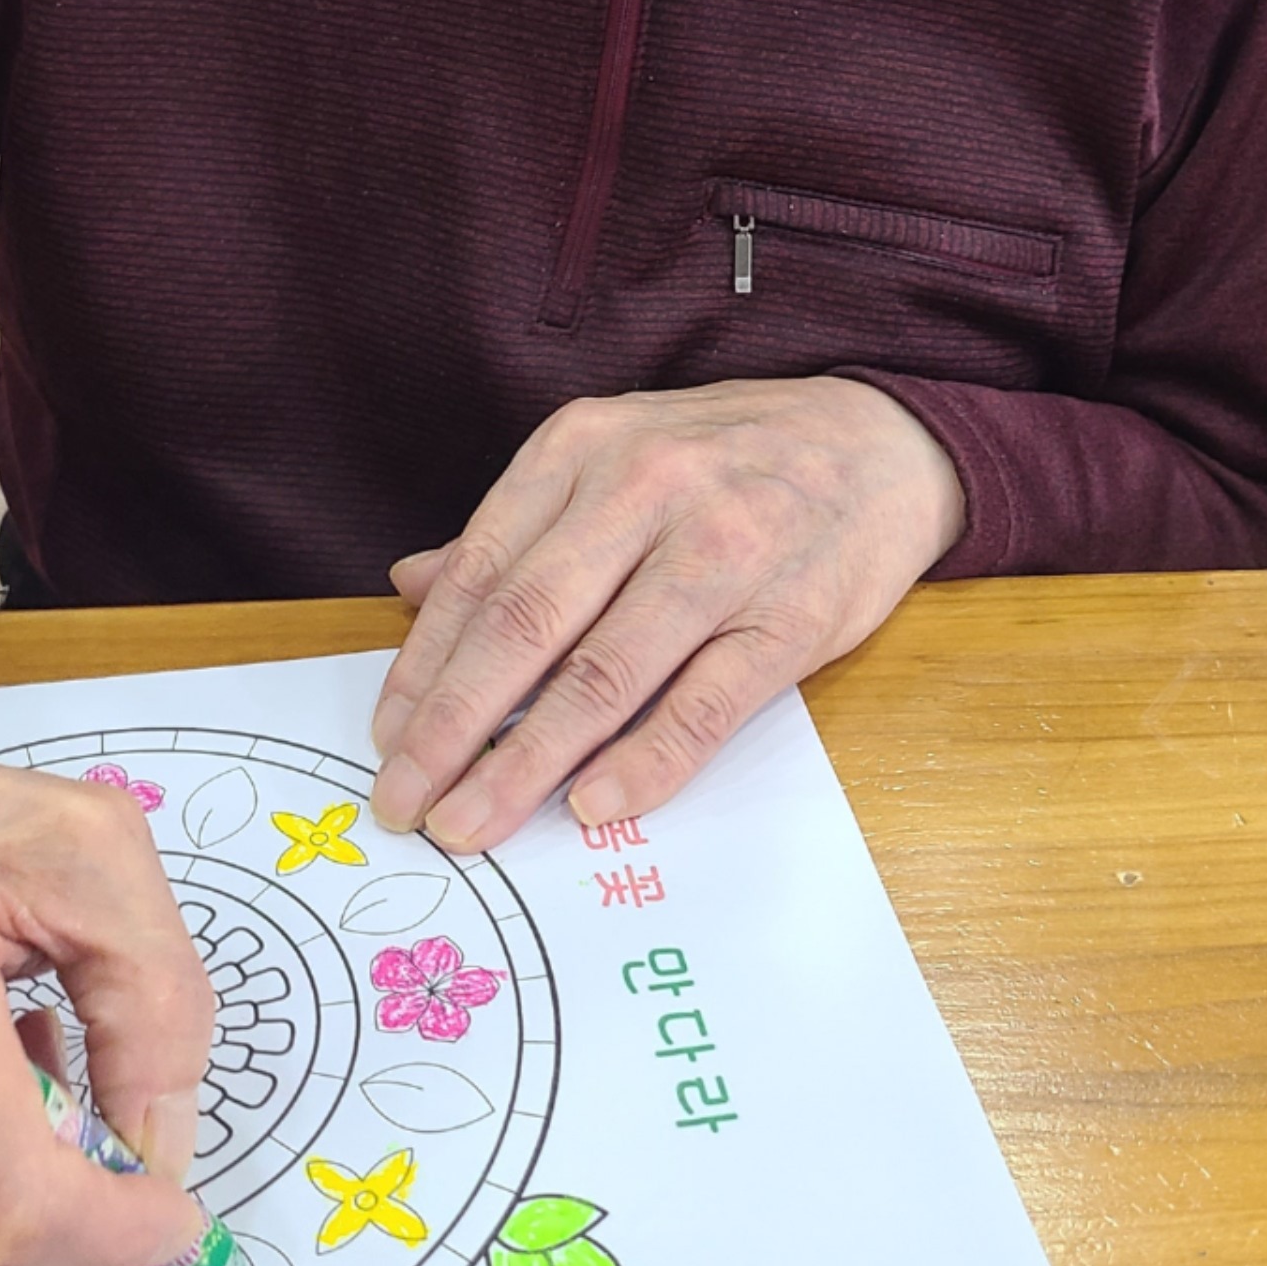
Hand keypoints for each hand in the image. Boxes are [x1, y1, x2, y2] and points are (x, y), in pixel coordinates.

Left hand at [367, 376, 963, 851]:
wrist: (879, 442)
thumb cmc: (726, 459)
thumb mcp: (610, 457)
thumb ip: (516, 529)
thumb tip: (410, 588)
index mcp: (582, 449)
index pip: (481, 571)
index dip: (424, 665)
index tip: (387, 741)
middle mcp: (644, 490)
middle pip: (525, 624)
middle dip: (454, 727)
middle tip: (406, 803)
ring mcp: (721, 552)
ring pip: (602, 672)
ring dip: (527, 762)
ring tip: (474, 823)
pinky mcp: (788, 616)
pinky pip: (703, 702)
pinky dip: (644, 762)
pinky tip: (592, 806)